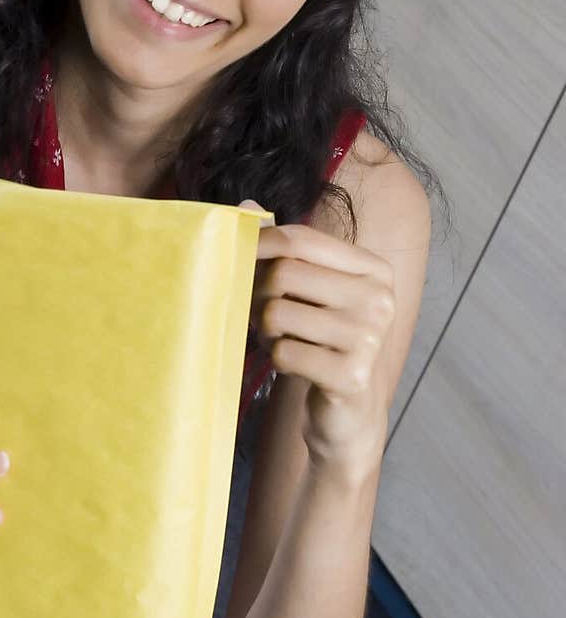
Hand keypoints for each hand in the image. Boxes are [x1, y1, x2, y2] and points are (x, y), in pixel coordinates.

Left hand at [239, 203, 394, 468]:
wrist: (348, 411)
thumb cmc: (322, 340)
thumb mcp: (310, 291)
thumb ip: (283, 249)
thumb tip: (244, 207)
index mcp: (374, 270)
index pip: (300, 239)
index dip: (259, 245)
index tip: (239, 257)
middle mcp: (379, 299)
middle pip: (284, 274)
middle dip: (258, 295)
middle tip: (260, 314)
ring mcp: (370, 338)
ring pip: (278, 314)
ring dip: (266, 330)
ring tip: (280, 339)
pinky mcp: (352, 376)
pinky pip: (284, 352)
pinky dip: (276, 359)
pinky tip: (293, 364)